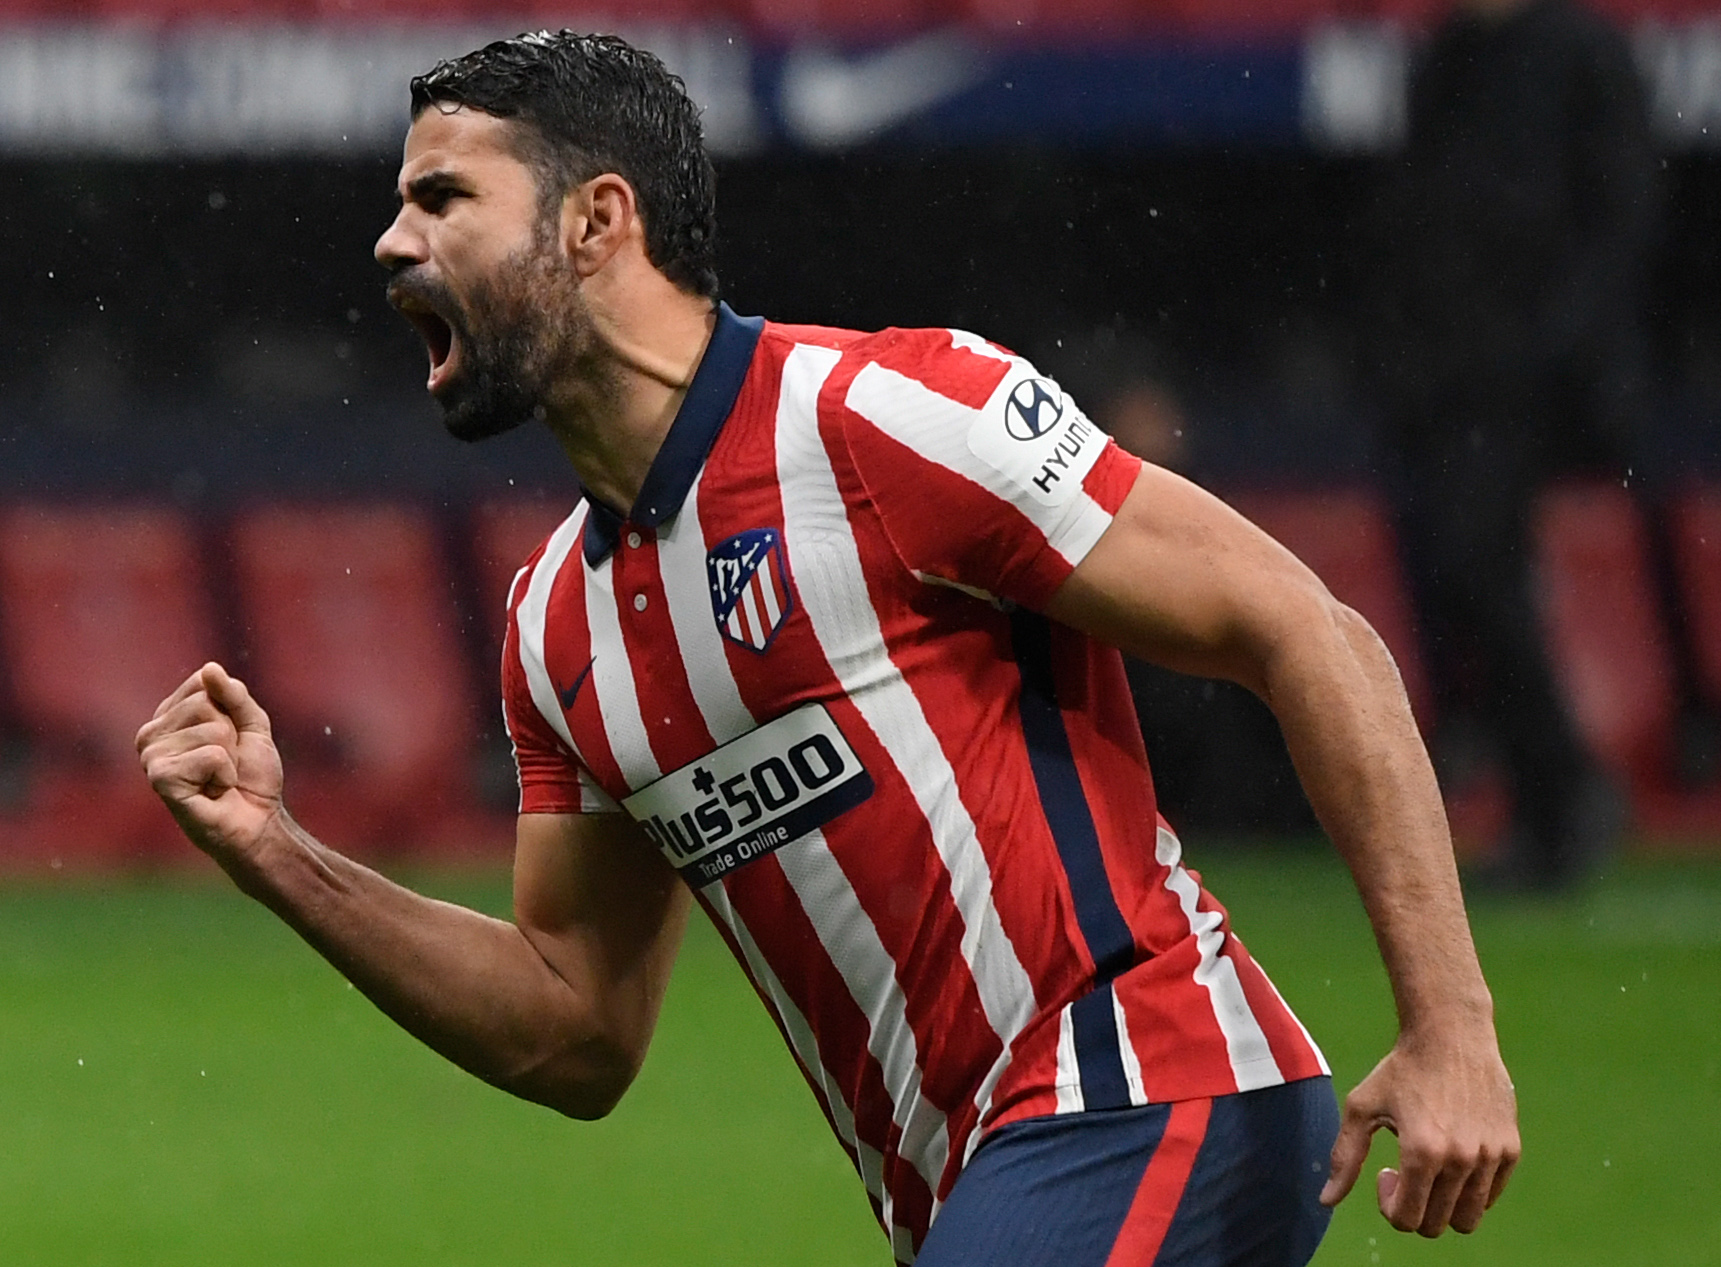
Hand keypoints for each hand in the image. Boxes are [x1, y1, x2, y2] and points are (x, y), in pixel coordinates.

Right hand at [136, 662, 283, 861]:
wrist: (258, 821)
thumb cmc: (251, 776)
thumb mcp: (251, 725)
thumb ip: (234, 695)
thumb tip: (209, 668)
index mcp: (168, 717)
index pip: (203, 684)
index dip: (232, 712)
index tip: (232, 739)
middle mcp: (152, 734)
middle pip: (206, 704)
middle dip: (231, 735)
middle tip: (226, 764)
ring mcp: (151, 757)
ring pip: (211, 730)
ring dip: (229, 758)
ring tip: (218, 780)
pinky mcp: (160, 778)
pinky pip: (211, 755)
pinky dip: (225, 774)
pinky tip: (213, 791)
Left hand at [1319, 1030, 1519, 1236]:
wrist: (1451, 1035)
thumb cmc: (1401, 1070)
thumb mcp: (1362, 1108)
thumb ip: (1345, 1158)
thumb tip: (1325, 1201)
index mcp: (1422, 1152)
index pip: (1406, 1219)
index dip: (1389, 1207)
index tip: (1384, 1176)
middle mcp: (1461, 1159)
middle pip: (1436, 1225)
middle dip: (1413, 1210)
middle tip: (1404, 1175)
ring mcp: (1490, 1156)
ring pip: (1467, 1218)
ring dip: (1442, 1205)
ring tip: (1429, 1170)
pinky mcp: (1510, 1149)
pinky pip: (1490, 1196)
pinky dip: (1469, 1191)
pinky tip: (1452, 1159)